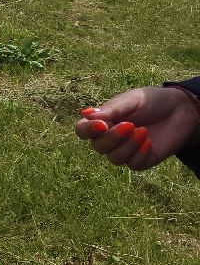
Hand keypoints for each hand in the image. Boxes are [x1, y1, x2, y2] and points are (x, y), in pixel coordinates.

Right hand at [75, 86, 199, 171]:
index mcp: (103, 121)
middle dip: (112, 138)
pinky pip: (133, 164)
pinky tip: (149, 142)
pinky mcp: (143, 160)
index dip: (87, 130)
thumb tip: (86, 114)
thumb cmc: (153, 101)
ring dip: (127, 146)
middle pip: (98, 147)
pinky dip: (140, 154)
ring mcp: (126, 150)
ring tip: (143, 131)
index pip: (83, 130)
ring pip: (114, 158)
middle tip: (130, 125)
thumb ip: (111, 109)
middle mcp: (111, 138)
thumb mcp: (132, 100)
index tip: (102, 124)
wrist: (182, 110)